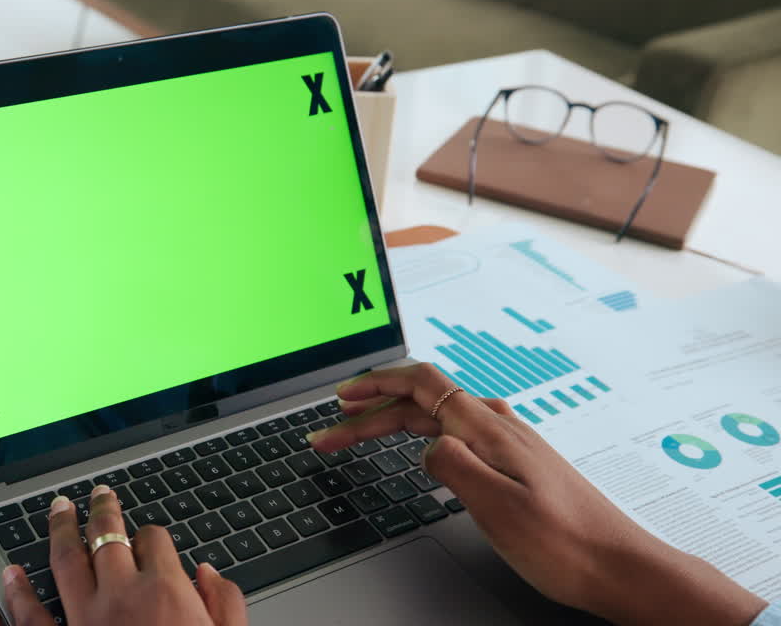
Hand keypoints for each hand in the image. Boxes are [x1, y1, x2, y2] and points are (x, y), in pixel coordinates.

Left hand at [3, 484, 246, 625]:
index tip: (151, 537)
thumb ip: (225, 604)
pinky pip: (31, 617)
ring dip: (59, 529)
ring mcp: (83, 622)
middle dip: (103, 510)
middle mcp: (121, 596)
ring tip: (57, 508)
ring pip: (65, 561)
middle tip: (99, 493)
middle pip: (107, 536)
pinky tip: (11, 572)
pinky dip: (17, 591)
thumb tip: (209, 573)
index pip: (155, 539)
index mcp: (166, 590)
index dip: (153, 534)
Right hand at [307, 363, 765, 625]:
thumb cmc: (568, 545)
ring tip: (363, 431)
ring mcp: (509, 443)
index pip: (420, 385)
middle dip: (370, 411)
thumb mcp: (499, 508)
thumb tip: (425, 447)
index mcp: (489, 430)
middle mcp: (499, 427)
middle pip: (422, 401)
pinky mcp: (516, 462)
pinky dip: (422, 432)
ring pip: (437, 417)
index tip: (339, 399)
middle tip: (331, 432)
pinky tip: (421, 446)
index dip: (374, 386)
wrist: (622, 567)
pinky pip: (457, 431)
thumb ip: (454, 467)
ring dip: (393, 421)